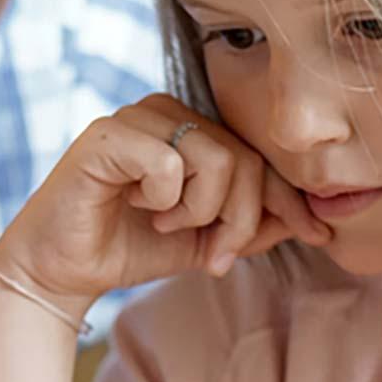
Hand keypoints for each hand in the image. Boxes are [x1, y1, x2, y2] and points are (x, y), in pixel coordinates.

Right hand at [0, 94, 329, 310]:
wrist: (63, 269)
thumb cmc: (130, 246)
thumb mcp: (206, 240)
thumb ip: (251, 224)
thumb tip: (312, 221)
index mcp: (191, 128)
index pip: (257, 156)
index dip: (289, 198)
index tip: (317, 235)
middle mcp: (167, 111)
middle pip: (244, 159)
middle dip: (239, 220)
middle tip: (216, 256)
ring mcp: (136, 117)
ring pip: (216, 159)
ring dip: (199, 211)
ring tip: (166, 222)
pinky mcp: (108, 135)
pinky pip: (170, 164)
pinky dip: (163, 199)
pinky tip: (135, 204)